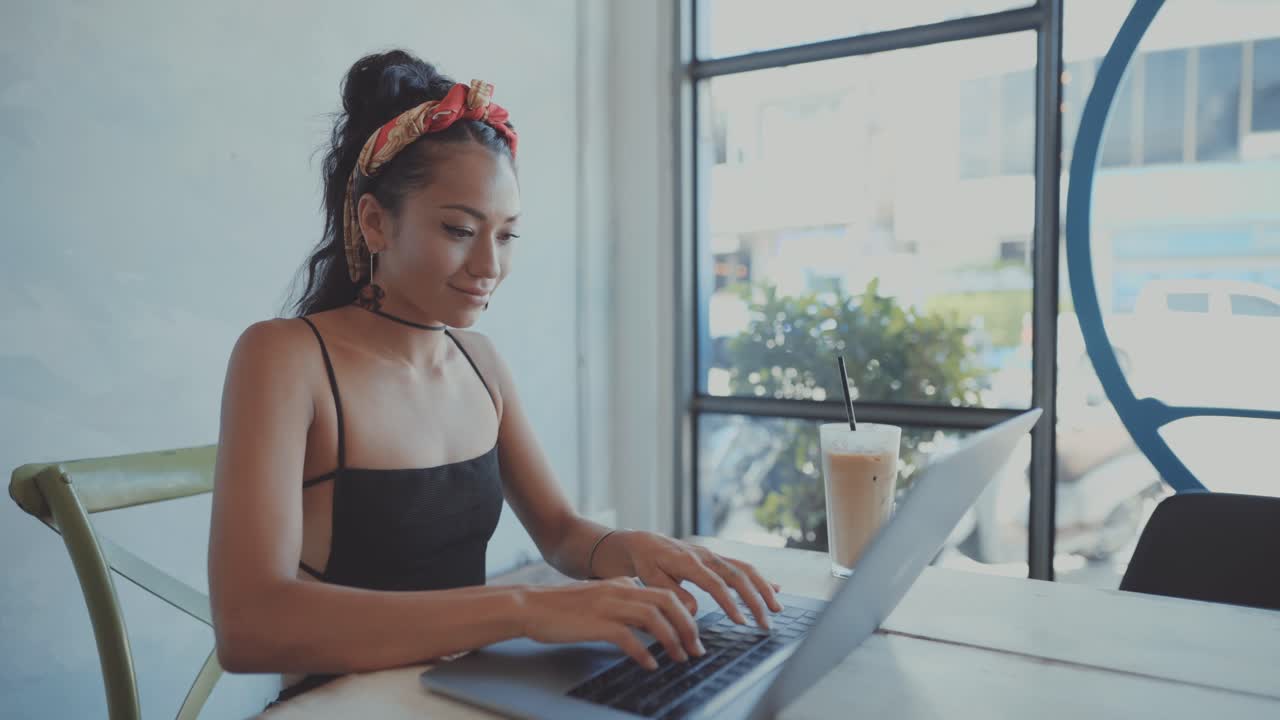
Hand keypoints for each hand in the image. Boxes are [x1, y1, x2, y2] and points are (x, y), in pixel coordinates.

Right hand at [518, 578, 704, 669]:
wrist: (531, 607)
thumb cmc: (563, 608)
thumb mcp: (600, 598)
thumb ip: (624, 604)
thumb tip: (649, 623)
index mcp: (622, 583)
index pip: (664, 594)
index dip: (685, 615)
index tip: (693, 636)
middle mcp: (620, 590)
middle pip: (667, 602)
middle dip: (688, 626)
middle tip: (696, 649)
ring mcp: (608, 605)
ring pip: (654, 618)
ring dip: (672, 640)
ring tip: (680, 658)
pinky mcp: (596, 623)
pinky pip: (628, 637)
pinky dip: (644, 652)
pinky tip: (650, 664)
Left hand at [616, 532, 783, 629]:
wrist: (644, 543)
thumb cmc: (646, 562)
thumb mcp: (651, 579)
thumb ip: (672, 593)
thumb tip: (694, 610)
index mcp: (689, 562)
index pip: (715, 584)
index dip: (730, 603)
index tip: (741, 622)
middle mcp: (706, 556)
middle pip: (738, 576)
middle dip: (755, 599)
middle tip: (766, 623)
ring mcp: (714, 556)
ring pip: (745, 570)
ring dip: (763, 589)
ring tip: (777, 608)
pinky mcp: (717, 559)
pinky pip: (742, 567)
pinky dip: (759, 579)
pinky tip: (775, 588)